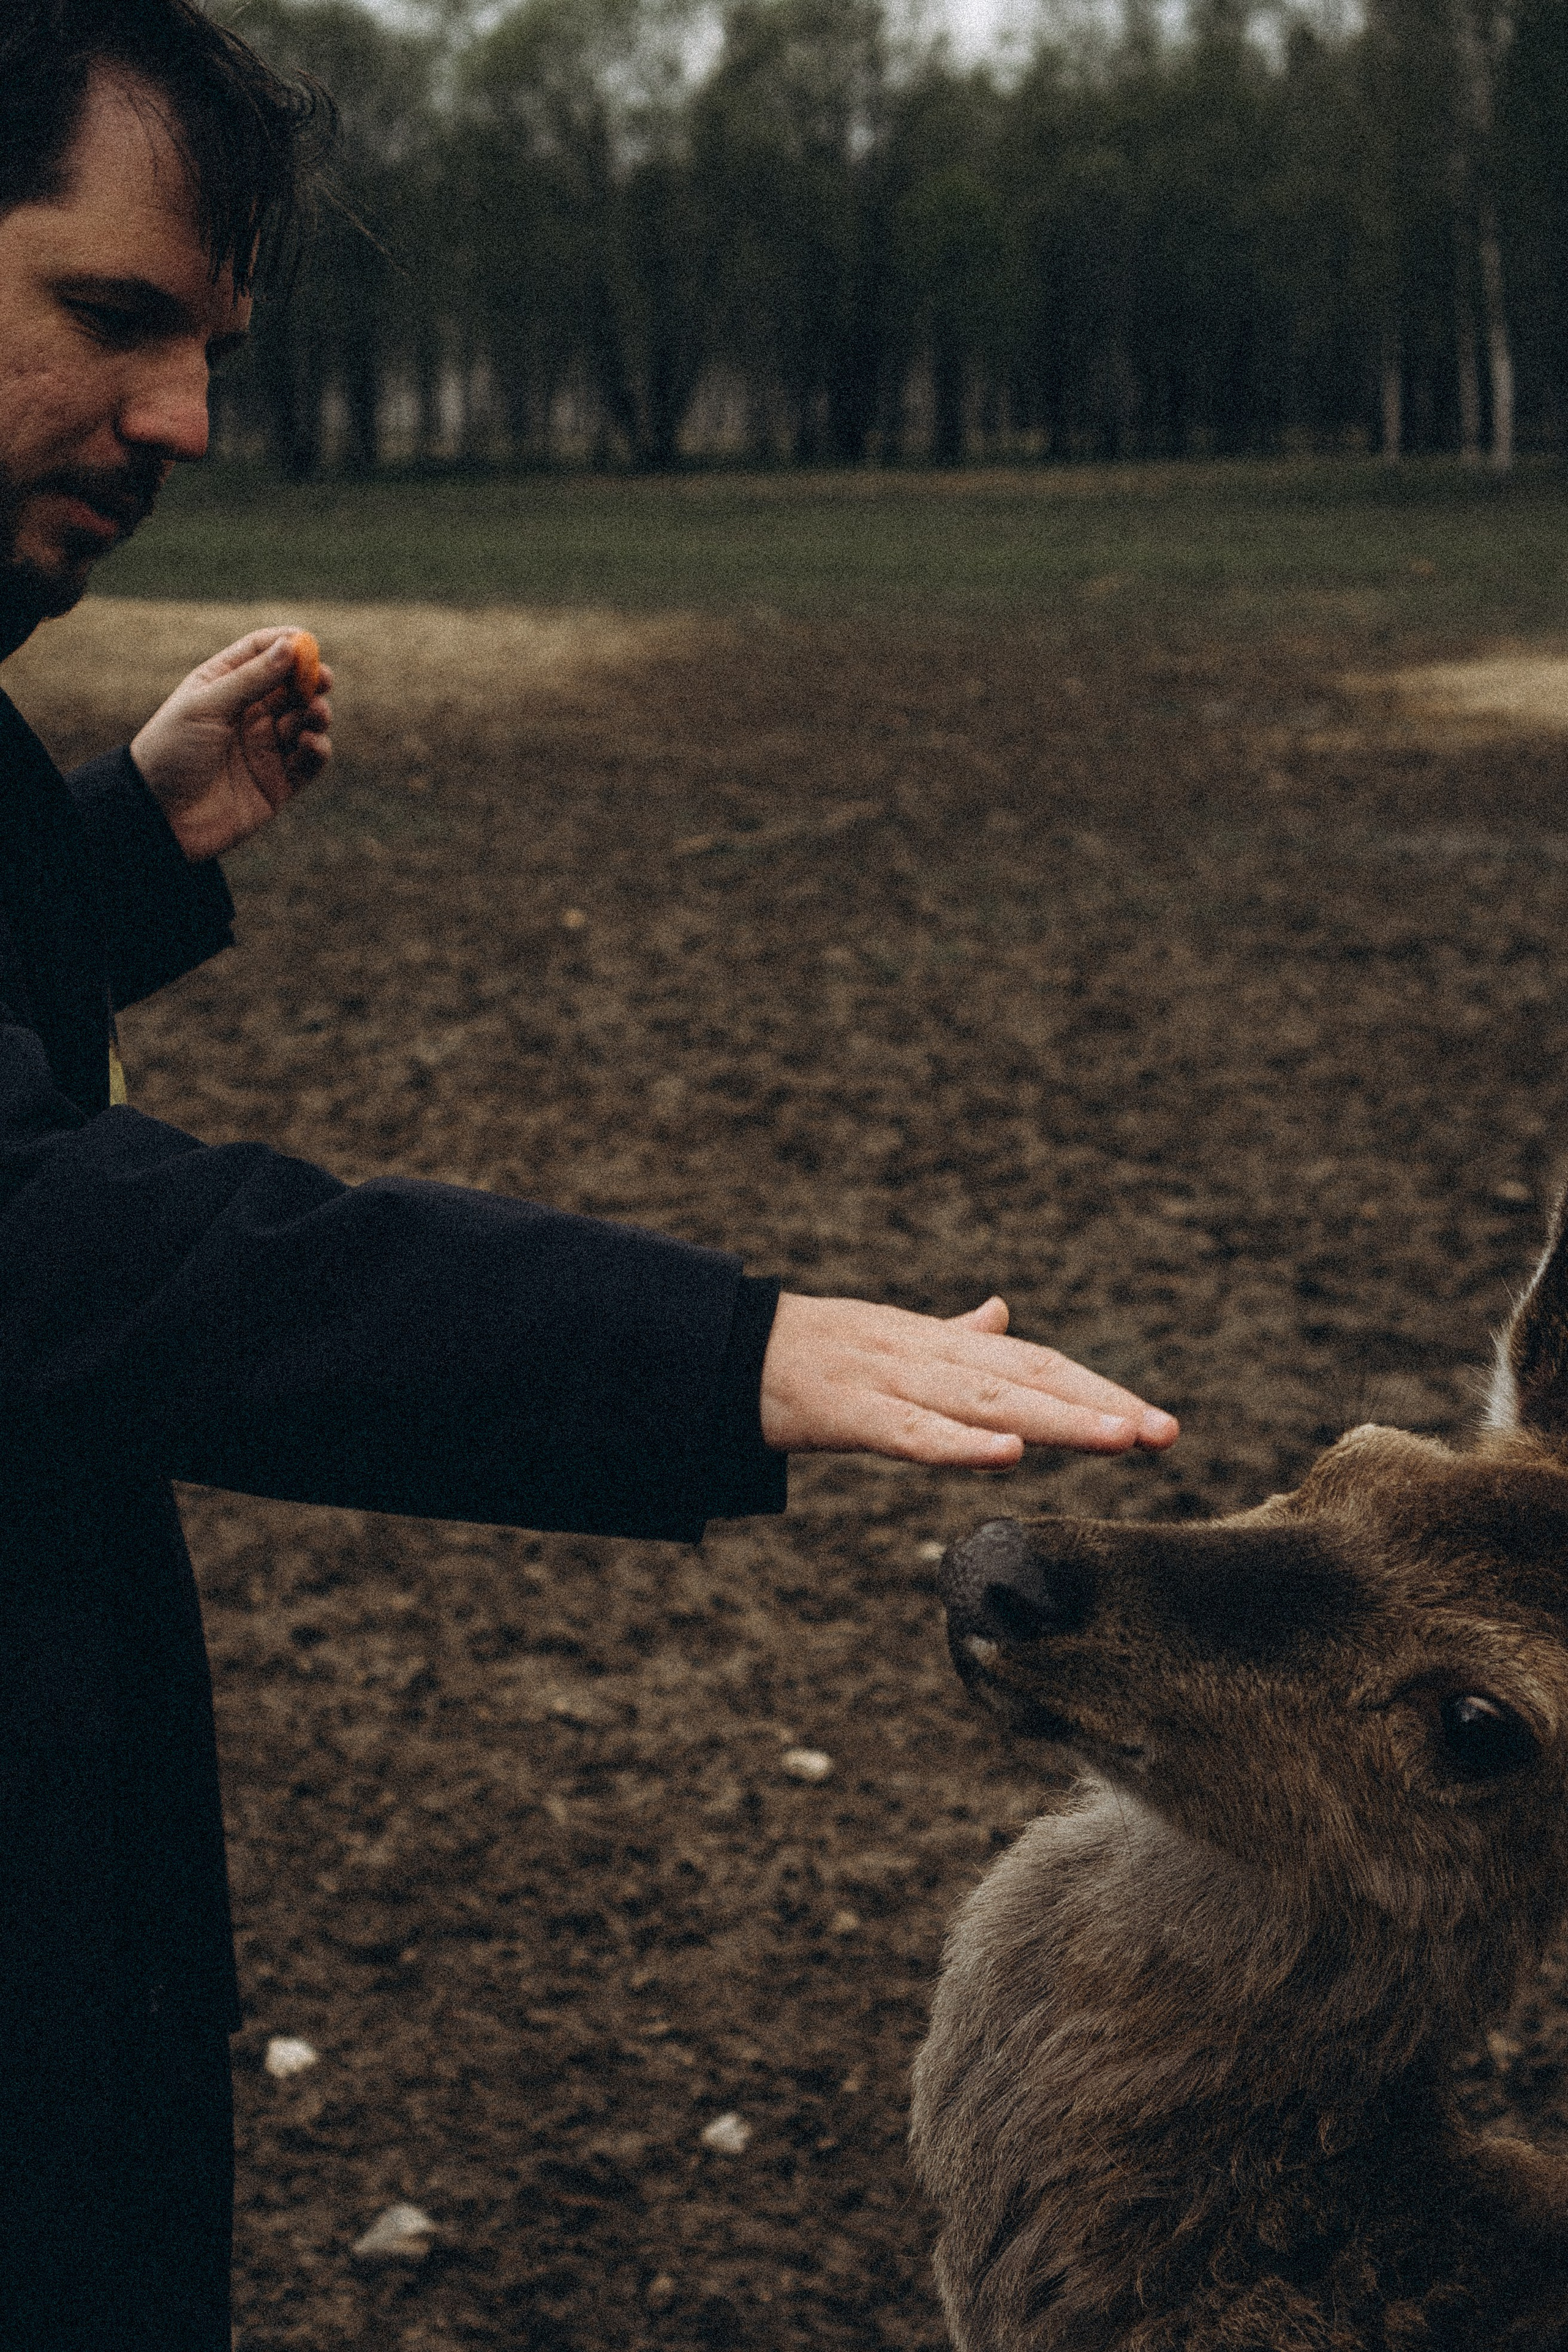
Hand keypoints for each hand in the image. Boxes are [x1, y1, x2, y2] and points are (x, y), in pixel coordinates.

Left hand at [129, 628, 332, 861]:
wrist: (160, 817)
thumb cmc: (172, 752)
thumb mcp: (207, 706)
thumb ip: (251, 678)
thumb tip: (291, 645)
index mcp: (224, 685)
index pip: (263, 653)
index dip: (288, 645)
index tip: (309, 644)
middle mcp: (249, 713)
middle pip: (292, 686)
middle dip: (311, 681)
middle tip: (323, 681)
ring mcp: (266, 747)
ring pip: (306, 722)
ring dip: (316, 715)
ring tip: (313, 716)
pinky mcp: (279, 782)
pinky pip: (310, 761)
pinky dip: (317, 750)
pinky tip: (310, 745)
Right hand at [758, 1294, 1178, 1464]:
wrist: (728, 1347)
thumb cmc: (815, 1350)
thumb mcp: (895, 1339)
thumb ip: (955, 1336)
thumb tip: (1004, 1315)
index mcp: (946, 1346)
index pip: (1040, 1366)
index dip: (1100, 1390)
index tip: (1157, 1424)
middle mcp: (932, 1357)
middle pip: (1031, 1381)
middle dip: (1102, 1407)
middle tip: (1166, 1433)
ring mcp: (893, 1382)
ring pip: (988, 1402)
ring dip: (1057, 1420)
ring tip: (1118, 1438)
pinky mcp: (851, 1412)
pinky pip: (913, 1434)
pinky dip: (961, 1445)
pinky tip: (1008, 1456)